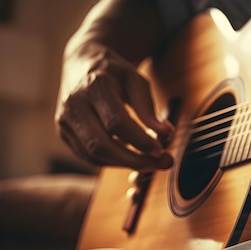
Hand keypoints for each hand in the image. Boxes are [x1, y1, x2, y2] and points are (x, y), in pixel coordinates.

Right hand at [55, 43, 173, 170]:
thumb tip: (165, 132)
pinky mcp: (64, 133)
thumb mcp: (135, 79)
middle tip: (158, 164)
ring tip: (149, 163)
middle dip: (132, 160)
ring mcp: (65, 121)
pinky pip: (88, 156)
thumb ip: (148, 106)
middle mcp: (73, 105)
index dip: (140, 141)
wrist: (81, 64)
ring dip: (123, 164)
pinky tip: (130, 158)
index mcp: (93, 87)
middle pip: (100, 144)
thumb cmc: (113, 72)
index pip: (116, 123)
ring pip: (93, 155)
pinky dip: (112, 162)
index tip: (160, 150)